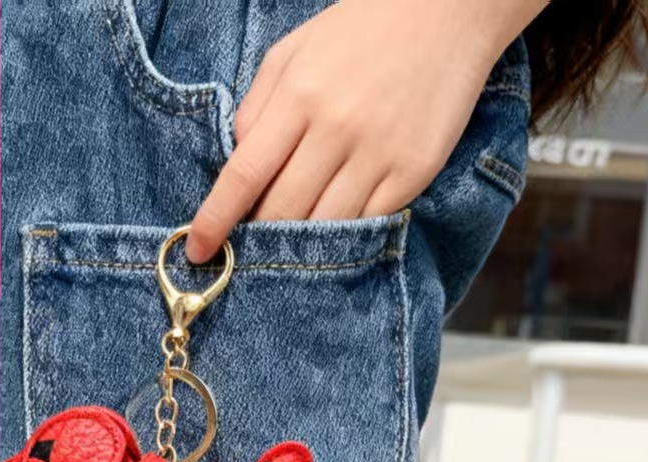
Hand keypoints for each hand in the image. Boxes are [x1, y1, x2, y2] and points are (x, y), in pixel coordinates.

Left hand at [185, 0, 541, 262]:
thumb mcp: (292, 53)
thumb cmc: (359, 32)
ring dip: (300, 242)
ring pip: (322, 226)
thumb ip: (256, 110)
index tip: (197, 251)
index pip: (243, 174)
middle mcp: (337, 127)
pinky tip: (334, 222)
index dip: (216, 219)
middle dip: (259, 237)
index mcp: (299, 95)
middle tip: (251, 245)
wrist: (449, 11)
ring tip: (291, 237)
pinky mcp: (414, 171)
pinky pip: (366, 224)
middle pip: (281, 212)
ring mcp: (379, 153)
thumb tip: (236, 167)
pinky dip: (343, 232)